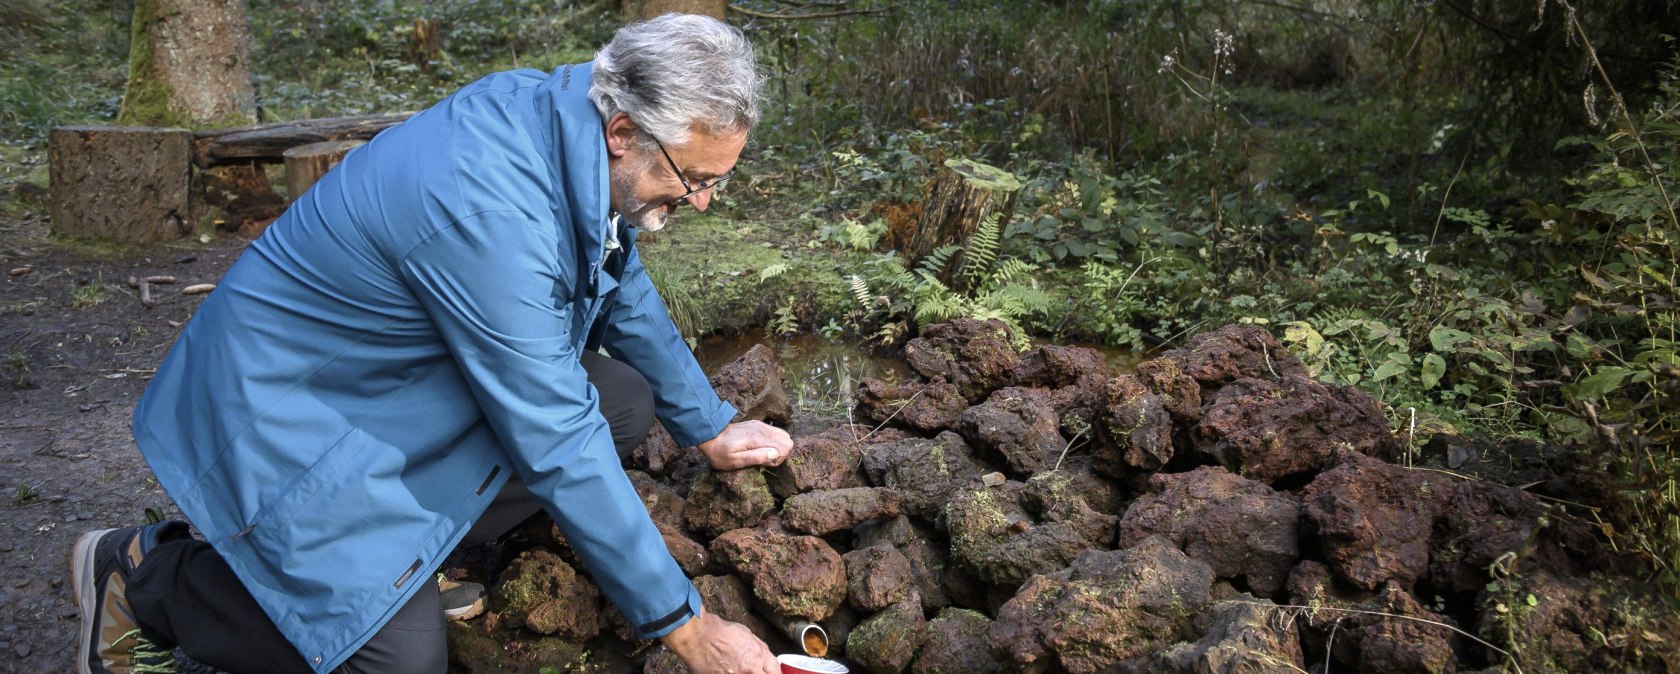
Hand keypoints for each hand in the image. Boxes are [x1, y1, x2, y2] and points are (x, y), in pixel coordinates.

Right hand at [661, 611, 779, 673]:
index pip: (775, 673)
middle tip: (756, 670)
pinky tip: (729, 670)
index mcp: (756, 659)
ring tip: (739, 668)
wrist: (697, 637)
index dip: (776, 673)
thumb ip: (762, 651)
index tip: (773, 672)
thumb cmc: (722, 632)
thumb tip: (771, 661)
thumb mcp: (749, 635)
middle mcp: (747, 672)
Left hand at [697, 420, 793, 470]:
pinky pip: (775, 431)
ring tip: (764, 454)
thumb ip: (756, 457)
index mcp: (757, 439)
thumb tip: (776, 453)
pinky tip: (761, 447)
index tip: (766, 463)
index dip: (779, 459)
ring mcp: (760, 425)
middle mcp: (762, 429)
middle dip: (781, 453)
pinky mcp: (758, 424)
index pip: (784, 447)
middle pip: (787, 440)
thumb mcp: (735, 461)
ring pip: (783, 435)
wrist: (709, 435)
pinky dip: (773, 441)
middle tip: (766, 459)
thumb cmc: (720, 453)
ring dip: (778, 447)